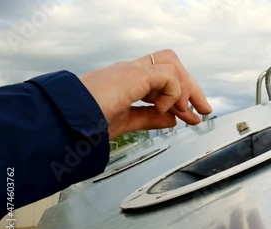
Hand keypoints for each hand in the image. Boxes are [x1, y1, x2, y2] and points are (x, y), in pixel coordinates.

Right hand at [79, 49, 211, 139]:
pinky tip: (164, 109)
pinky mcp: (133, 75)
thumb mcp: (126, 122)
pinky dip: (173, 92)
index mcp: (127, 82)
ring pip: (171, 62)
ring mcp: (131, 71)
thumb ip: (149, 118)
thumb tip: (172, 119)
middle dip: (191, 87)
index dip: (181, 95)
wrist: (67, 124)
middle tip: (204, 110)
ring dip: (185, 87)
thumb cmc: (87, 123)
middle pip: (171, 64)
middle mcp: (131, 72)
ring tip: (185, 111)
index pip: (162, 77)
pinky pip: (167, 74)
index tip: (192, 116)